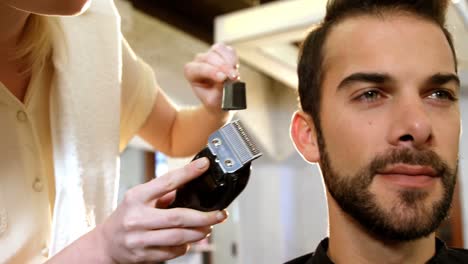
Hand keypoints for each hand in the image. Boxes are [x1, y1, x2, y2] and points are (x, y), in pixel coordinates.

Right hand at [96, 158, 227, 262]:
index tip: (204, 165)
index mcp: (137, 197)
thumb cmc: (127, 216)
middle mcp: (137, 218)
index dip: (188, 173)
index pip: (167, 182)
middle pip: (178, 217)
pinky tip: (189, 240)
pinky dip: (185, 246)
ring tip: (208, 227)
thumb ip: (162, 192)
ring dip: (198, 233)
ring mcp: (139, 239)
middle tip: (219, 214)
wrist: (106, 243)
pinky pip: (172, 251)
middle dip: (204, 217)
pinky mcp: (143, 255)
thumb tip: (190, 183)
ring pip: (178, 237)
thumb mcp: (139, 198)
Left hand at [184, 43, 239, 112]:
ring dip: (229, 61)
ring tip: (235, 74)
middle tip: (235, 77)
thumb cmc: (214, 100)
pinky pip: (228, 50)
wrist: (219, 99)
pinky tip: (235, 68)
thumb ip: (218, 90)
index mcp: (190, 73)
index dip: (212, 72)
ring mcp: (209, 54)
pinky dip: (233, 58)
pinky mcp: (221, 52)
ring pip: (219, 50)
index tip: (223, 78)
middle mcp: (198, 61)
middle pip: (210, 58)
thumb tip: (227, 78)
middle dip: (224, 67)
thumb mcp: (213, 101)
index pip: (200, 69)